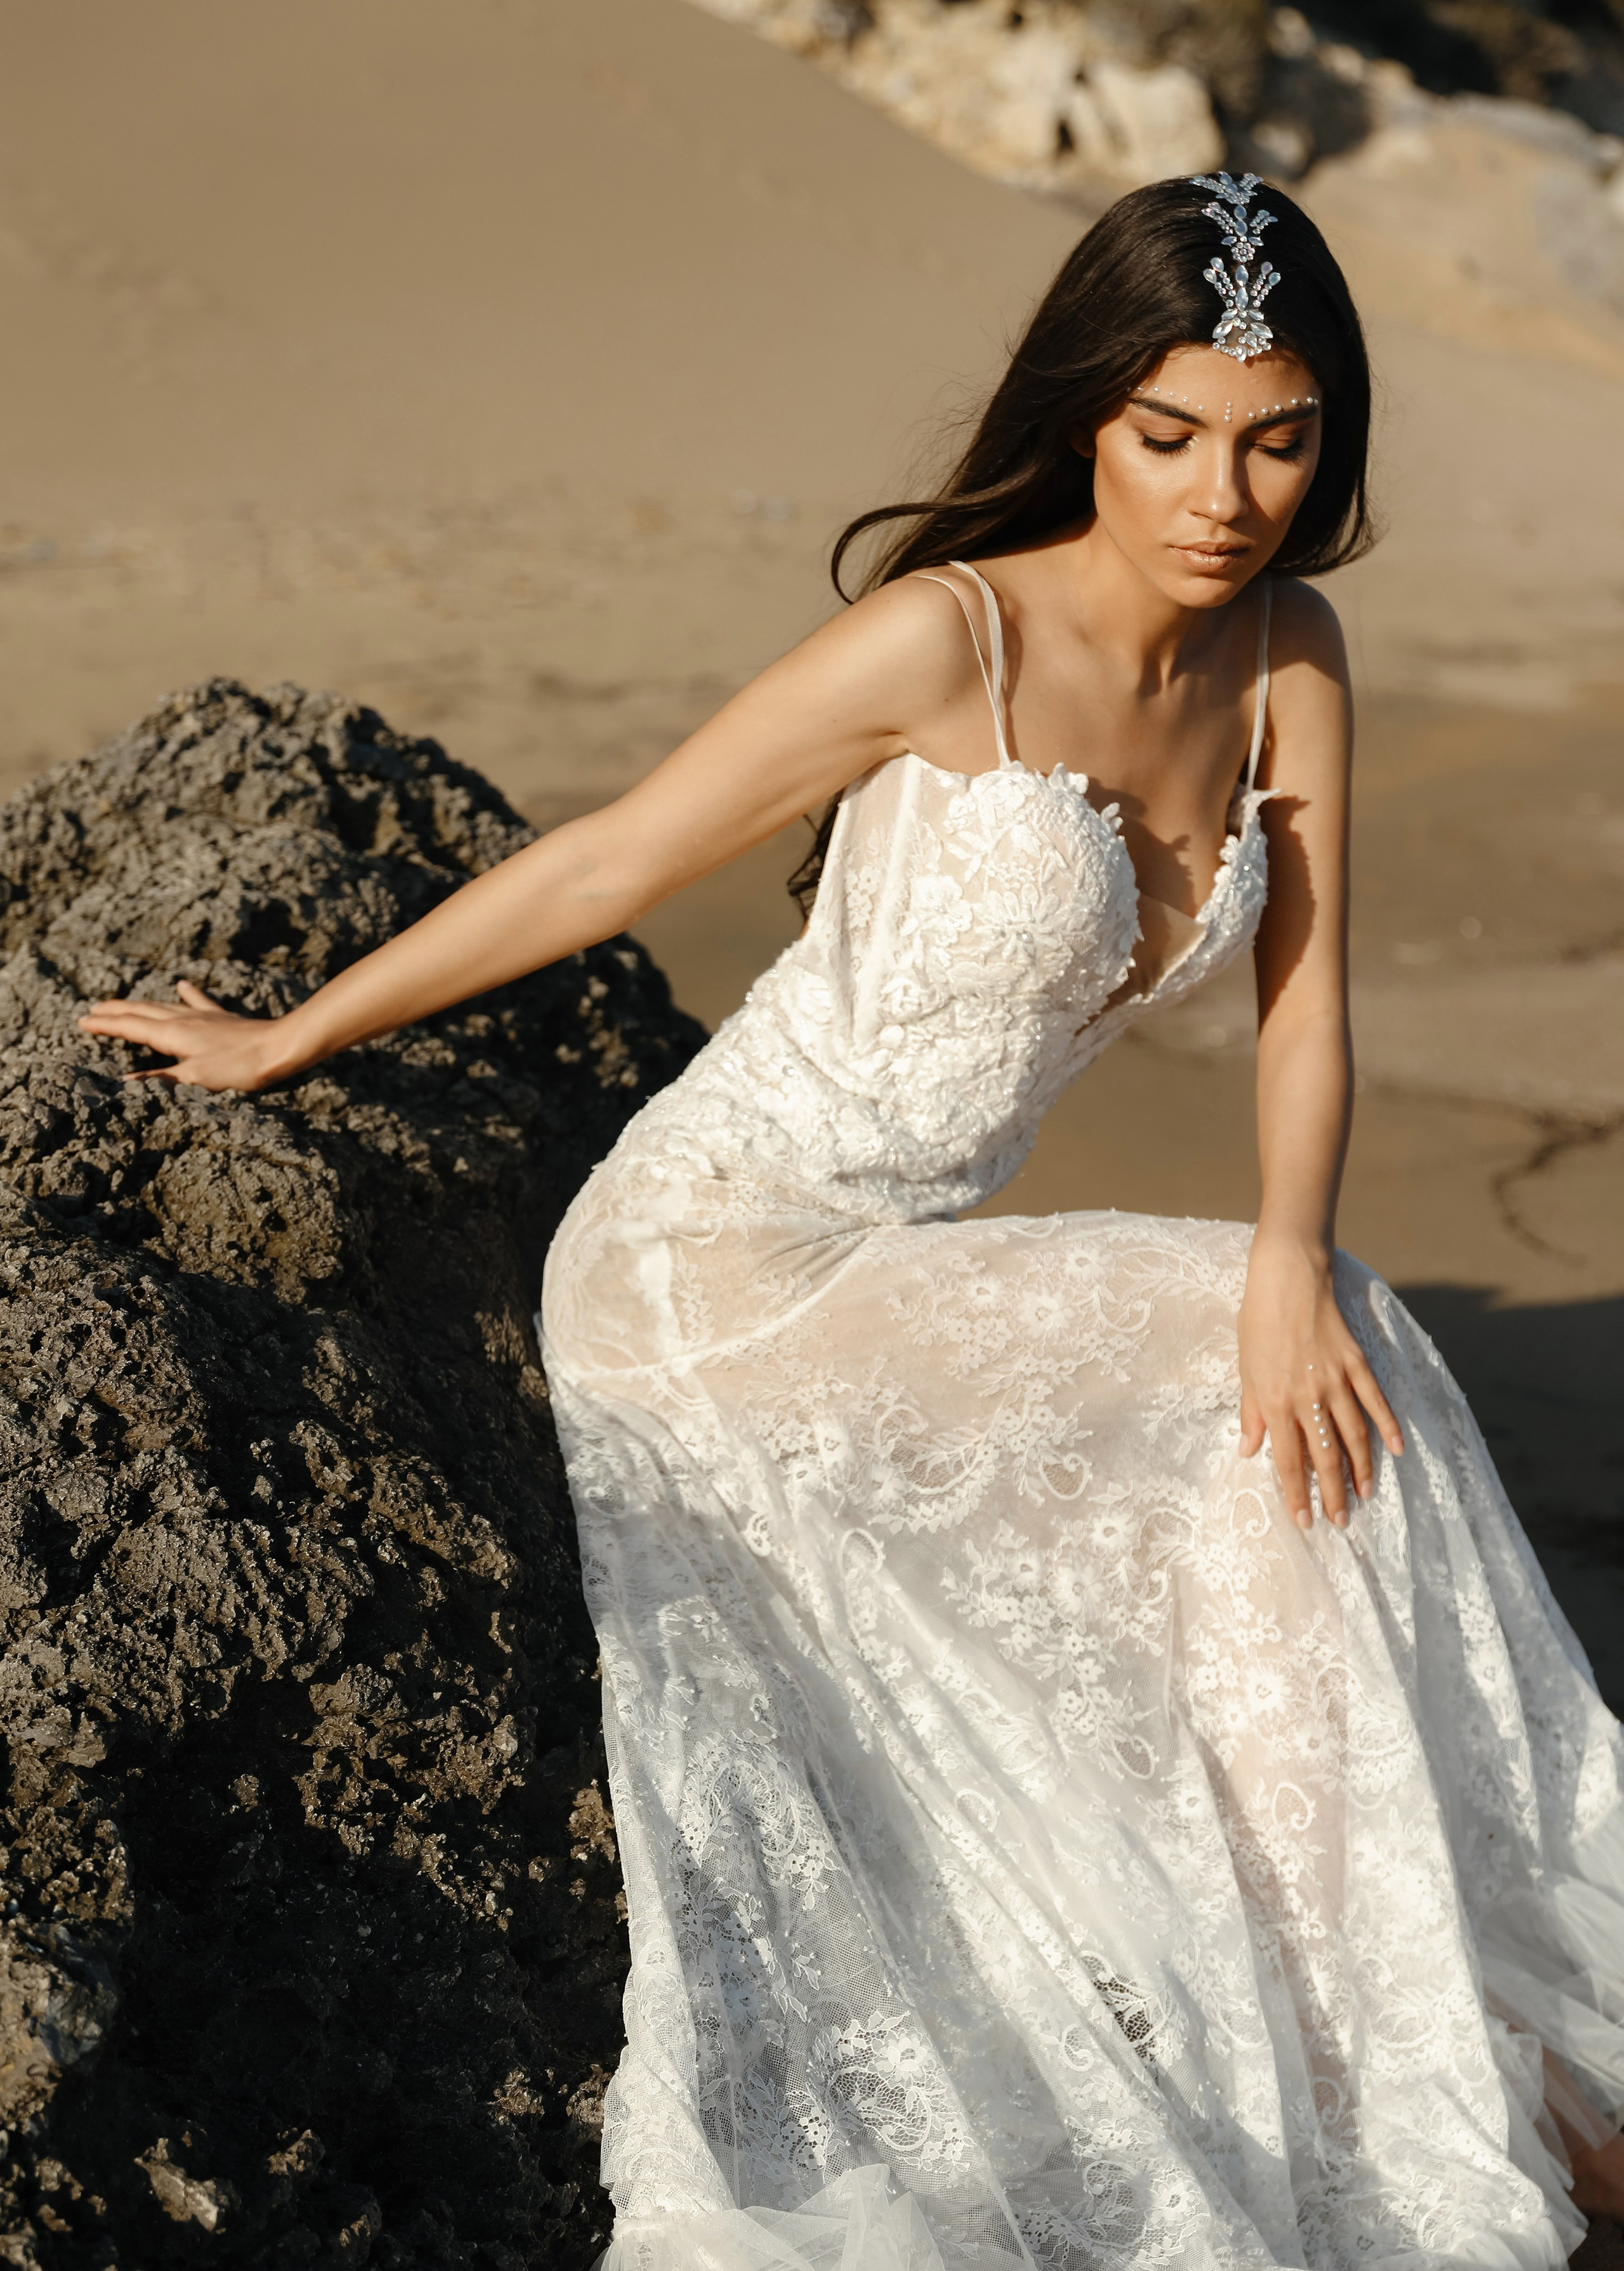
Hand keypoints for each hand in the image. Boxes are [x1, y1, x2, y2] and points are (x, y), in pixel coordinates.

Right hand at [78, 980, 294, 1091]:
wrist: (280, 1047)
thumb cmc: (239, 1066)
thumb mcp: (196, 1078)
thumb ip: (161, 1079)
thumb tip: (125, 1082)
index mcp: (173, 1034)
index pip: (130, 1027)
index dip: (105, 1025)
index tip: (82, 1020)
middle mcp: (183, 1019)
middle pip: (141, 1011)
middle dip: (115, 1011)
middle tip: (92, 1009)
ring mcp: (203, 1016)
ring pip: (162, 1006)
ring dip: (140, 1004)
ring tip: (123, 1002)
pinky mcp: (221, 1018)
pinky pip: (198, 1002)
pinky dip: (187, 994)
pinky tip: (182, 984)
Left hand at [1237, 1235, 1402, 1529]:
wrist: (1288, 1276)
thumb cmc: (1258, 1320)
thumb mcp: (1246, 1368)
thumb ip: (1252, 1412)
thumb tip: (1249, 1450)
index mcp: (1276, 1400)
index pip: (1288, 1459)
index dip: (1297, 1493)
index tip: (1305, 1521)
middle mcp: (1309, 1396)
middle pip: (1325, 1456)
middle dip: (1332, 1493)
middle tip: (1341, 1522)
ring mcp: (1337, 1380)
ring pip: (1354, 1436)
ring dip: (1360, 1469)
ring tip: (1364, 1496)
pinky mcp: (1357, 1363)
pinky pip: (1376, 1402)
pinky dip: (1388, 1427)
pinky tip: (1396, 1450)